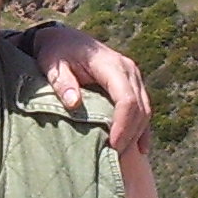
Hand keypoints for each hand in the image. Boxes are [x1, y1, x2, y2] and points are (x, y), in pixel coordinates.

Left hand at [31, 25, 153, 152]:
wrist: (64, 39)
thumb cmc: (56, 52)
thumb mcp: (52, 65)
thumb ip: (62, 82)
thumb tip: (74, 103)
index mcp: (110, 64)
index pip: (126, 98)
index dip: (122, 125)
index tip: (112, 146)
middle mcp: (128, 70)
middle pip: (140, 108)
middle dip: (130, 135)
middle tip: (114, 158)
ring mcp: (133, 77)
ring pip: (145, 110)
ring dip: (136, 135)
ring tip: (120, 157)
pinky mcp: (132, 85)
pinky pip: (143, 109)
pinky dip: (142, 129)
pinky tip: (139, 149)